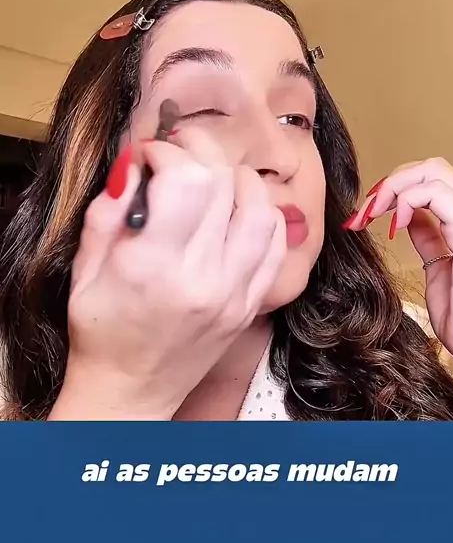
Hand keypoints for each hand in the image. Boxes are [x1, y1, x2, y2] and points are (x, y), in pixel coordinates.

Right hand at [50, 129, 285, 419]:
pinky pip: (276, 244)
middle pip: (224, 183)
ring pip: (262, 208)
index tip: (150, 156)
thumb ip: (108, 208)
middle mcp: (202, 278)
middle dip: (199, 151)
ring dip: (237, 179)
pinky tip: (236, 211)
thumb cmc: (100, 330)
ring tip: (212, 179)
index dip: (167, 151)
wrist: (131, 391)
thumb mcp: (85, 266)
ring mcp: (235, 293)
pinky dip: (262, 214)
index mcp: (153, 267)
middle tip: (178, 156)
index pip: (186, 180)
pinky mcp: (251, 303)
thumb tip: (136, 160)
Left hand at [343, 158, 452, 378]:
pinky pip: (437, 193)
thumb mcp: (438, 270)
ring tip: (373, 215)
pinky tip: (395, 225)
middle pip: (431, 167)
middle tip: (364, 212)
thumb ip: (428, 238)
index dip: (396, 188)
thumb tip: (410, 216)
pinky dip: (406, 199)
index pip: (432, 180)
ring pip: (434, 170)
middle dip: (390, 181)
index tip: (366, 214)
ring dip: (393, 187)